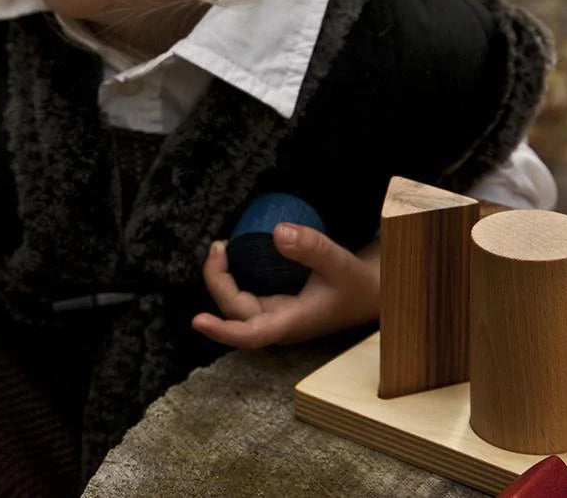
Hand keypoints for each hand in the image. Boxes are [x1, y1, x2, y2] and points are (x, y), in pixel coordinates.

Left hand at [191, 224, 379, 348]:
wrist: (369, 293)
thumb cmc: (355, 283)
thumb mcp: (339, 262)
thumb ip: (312, 247)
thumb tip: (277, 231)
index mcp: (292, 322)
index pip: (250, 334)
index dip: (222, 331)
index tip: (197, 320)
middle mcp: (278, 323)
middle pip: (235, 312)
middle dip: (217, 282)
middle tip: (219, 246)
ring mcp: (275, 315)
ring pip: (236, 305)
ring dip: (222, 280)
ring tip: (221, 248)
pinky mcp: (275, 305)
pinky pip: (245, 295)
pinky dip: (233, 277)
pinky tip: (234, 254)